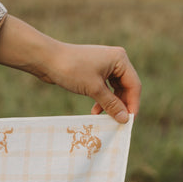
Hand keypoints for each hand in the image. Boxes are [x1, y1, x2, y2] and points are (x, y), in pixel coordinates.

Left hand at [0, 16, 140, 122]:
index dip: (133, 104)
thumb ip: (111, 104)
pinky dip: (102, 99)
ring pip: (115, 89)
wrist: (48, 60)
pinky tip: (94, 111)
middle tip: (117, 122)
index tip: (129, 122)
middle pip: (126, 88)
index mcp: (120, 59)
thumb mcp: (94, 89)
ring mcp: (105, 65)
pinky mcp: (94, 71)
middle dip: (121, 105)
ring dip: (110, 104)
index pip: (134, 85)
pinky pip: (104, 88)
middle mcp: (115, 60)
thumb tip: (125, 119)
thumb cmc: (72, 70)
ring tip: (102, 117)